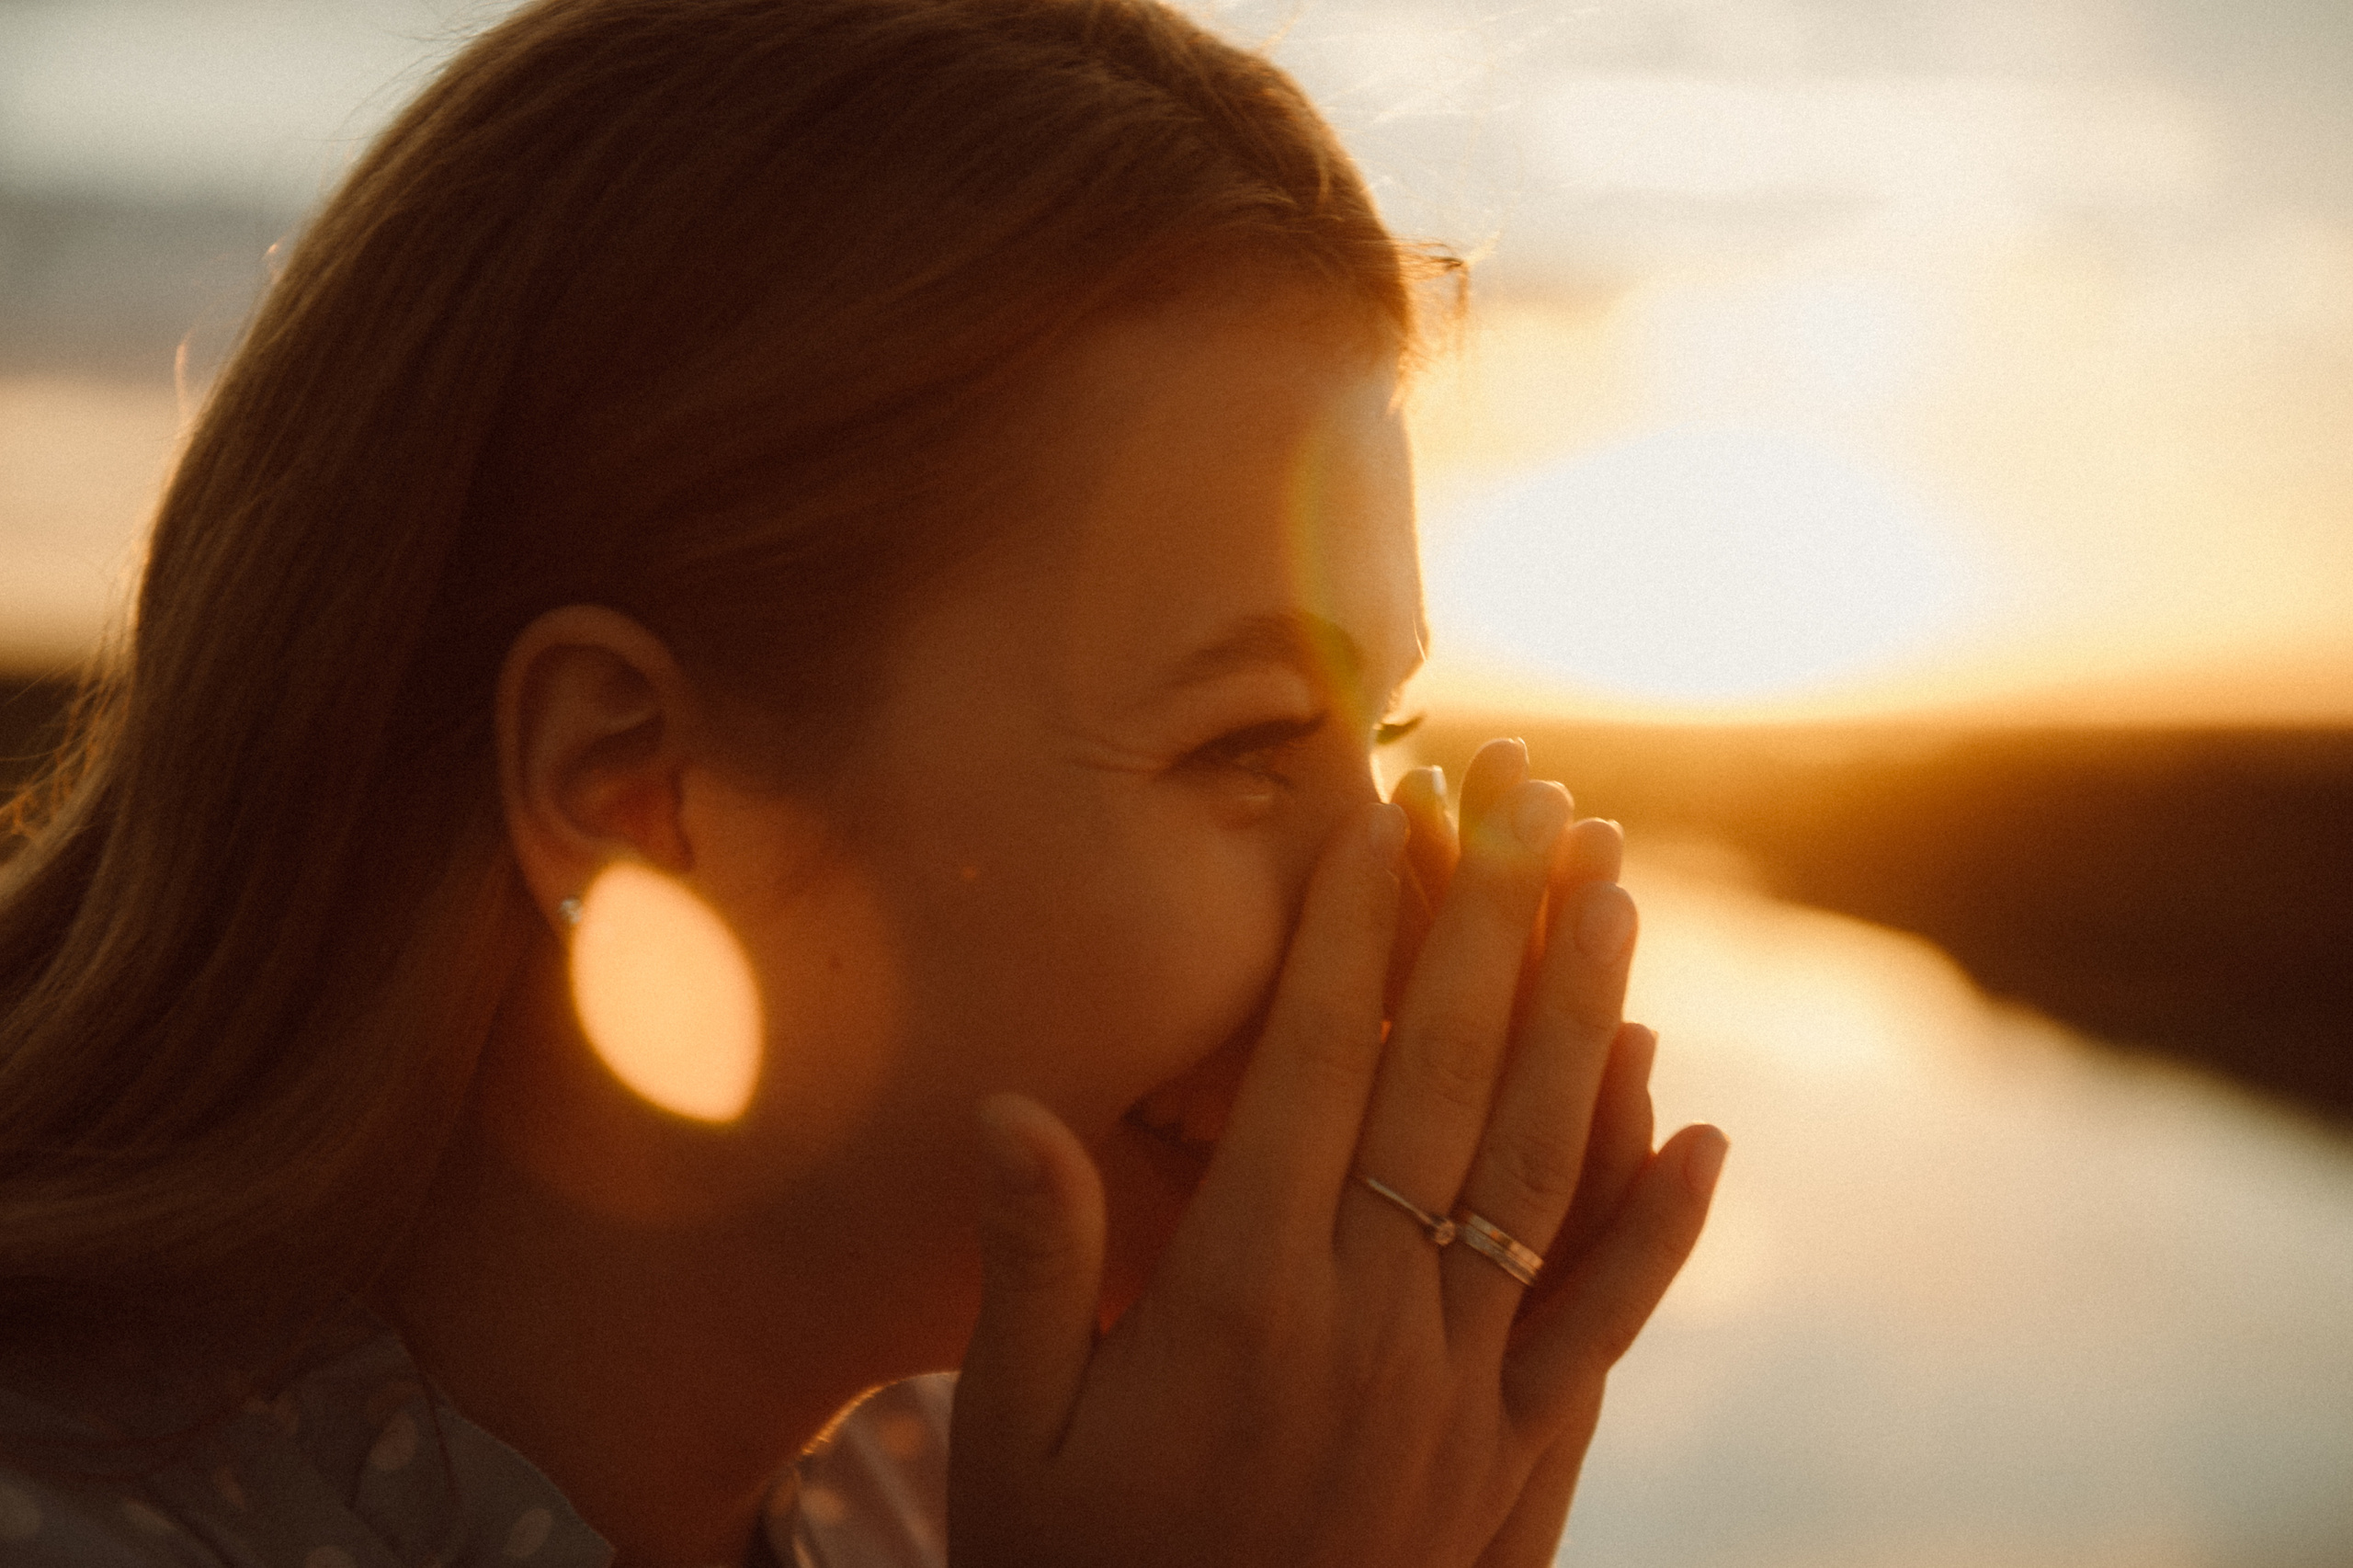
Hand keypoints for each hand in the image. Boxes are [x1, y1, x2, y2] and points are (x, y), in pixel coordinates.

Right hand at [951, 739, 1724, 1567]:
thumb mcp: (1010, 1438)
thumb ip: (1033, 1267)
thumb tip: (1013, 1104)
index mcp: (1240, 1299)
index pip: (1318, 1065)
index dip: (1353, 929)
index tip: (1386, 814)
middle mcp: (1369, 1322)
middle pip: (1447, 1080)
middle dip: (1487, 919)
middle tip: (1526, 788)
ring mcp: (1457, 1388)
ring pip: (1539, 1168)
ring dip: (1584, 1017)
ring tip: (1613, 891)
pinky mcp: (1511, 1458)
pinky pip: (1601, 1323)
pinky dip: (1657, 1224)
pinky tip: (1701, 1127)